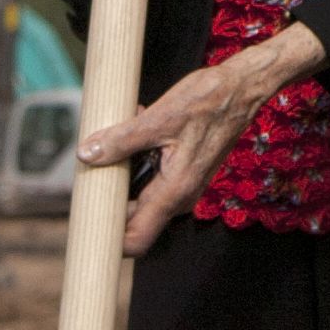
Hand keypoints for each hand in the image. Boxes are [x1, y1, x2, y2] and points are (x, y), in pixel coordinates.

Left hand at [80, 24, 322, 252]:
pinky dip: (138, 163)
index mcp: (174, 191)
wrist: (242, 89)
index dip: (109, 239)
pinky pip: (151, 181)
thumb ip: (121, 140)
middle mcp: (180, 197)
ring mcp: (182, 187)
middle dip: (110, 197)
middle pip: (133, 220)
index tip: (87, 221)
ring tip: (120, 138)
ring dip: (124, 175)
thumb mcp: (159, 118)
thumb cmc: (208, 101)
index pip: (135, 240)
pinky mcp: (183, 174)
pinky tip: (138, 130)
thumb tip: (87, 154)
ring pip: (140, 198)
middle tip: (94, 168)